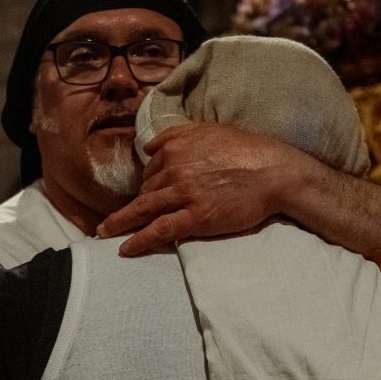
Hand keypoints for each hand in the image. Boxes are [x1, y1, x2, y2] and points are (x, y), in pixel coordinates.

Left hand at [97, 123, 303, 254]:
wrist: (276, 172)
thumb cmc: (249, 150)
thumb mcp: (209, 130)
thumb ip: (176, 135)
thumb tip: (148, 146)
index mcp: (176, 146)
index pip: (151, 168)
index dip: (148, 183)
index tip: (145, 194)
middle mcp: (175, 168)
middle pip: (145, 190)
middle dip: (134, 204)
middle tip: (120, 219)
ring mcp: (184, 193)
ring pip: (143, 209)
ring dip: (120, 223)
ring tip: (104, 233)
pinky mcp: (196, 217)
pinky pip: (159, 230)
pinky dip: (139, 240)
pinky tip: (124, 249)